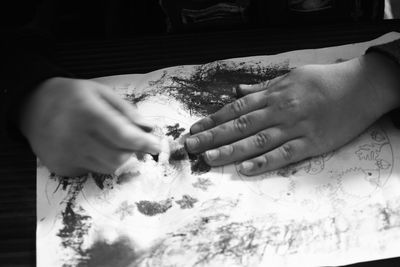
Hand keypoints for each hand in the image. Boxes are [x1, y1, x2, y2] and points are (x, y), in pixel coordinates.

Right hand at [20, 77, 160, 175]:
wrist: (31, 106)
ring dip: (118, 158)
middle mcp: (74, 137)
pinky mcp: (61, 168)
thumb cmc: (71, 96)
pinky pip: (92, 171)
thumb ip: (126, 111)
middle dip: (133, 153)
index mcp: (87, 113)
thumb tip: (148, 129)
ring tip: (110, 141)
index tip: (157, 146)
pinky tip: (91, 147)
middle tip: (136, 144)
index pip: (122, 136)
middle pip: (118, 158)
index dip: (144, 143)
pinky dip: (100, 162)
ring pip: (108, 168)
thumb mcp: (100, 92)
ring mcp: (66, 155)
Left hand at [185, 53, 399, 175]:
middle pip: (240, 125)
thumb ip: (262, 89)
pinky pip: (284, 154)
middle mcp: (279, 111)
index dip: (213, 120)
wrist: (361, 87)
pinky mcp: (311, 143)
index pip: (236, 108)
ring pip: (257, 141)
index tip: (194, 129)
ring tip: (209, 159)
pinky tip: (245, 169)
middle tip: (190, 146)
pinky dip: (264, 162)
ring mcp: (294, 128)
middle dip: (213, 136)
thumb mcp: (290, 77)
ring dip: (231, 151)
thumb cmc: (324, 80)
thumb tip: (237, 92)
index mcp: (273, 95)